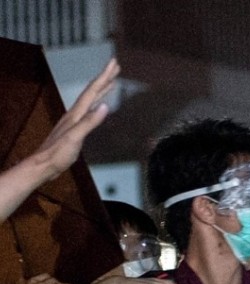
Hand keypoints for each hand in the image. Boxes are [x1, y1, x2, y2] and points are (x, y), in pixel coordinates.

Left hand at [33, 58, 119, 182]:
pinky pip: (89, 110)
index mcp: (76, 114)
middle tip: (115, 66)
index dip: (104, 77)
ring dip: (101, 89)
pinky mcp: (75, 128)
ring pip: (90, 99)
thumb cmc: (58, 153)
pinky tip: (100, 105)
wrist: (44, 165)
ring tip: (111, 81)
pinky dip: (97, 103)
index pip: (92, 91)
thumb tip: (105, 106)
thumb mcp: (75, 137)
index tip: (114, 63)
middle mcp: (75, 113)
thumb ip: (89, 122)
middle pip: (92, 91)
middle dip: (104, 78)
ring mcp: (74, 120)